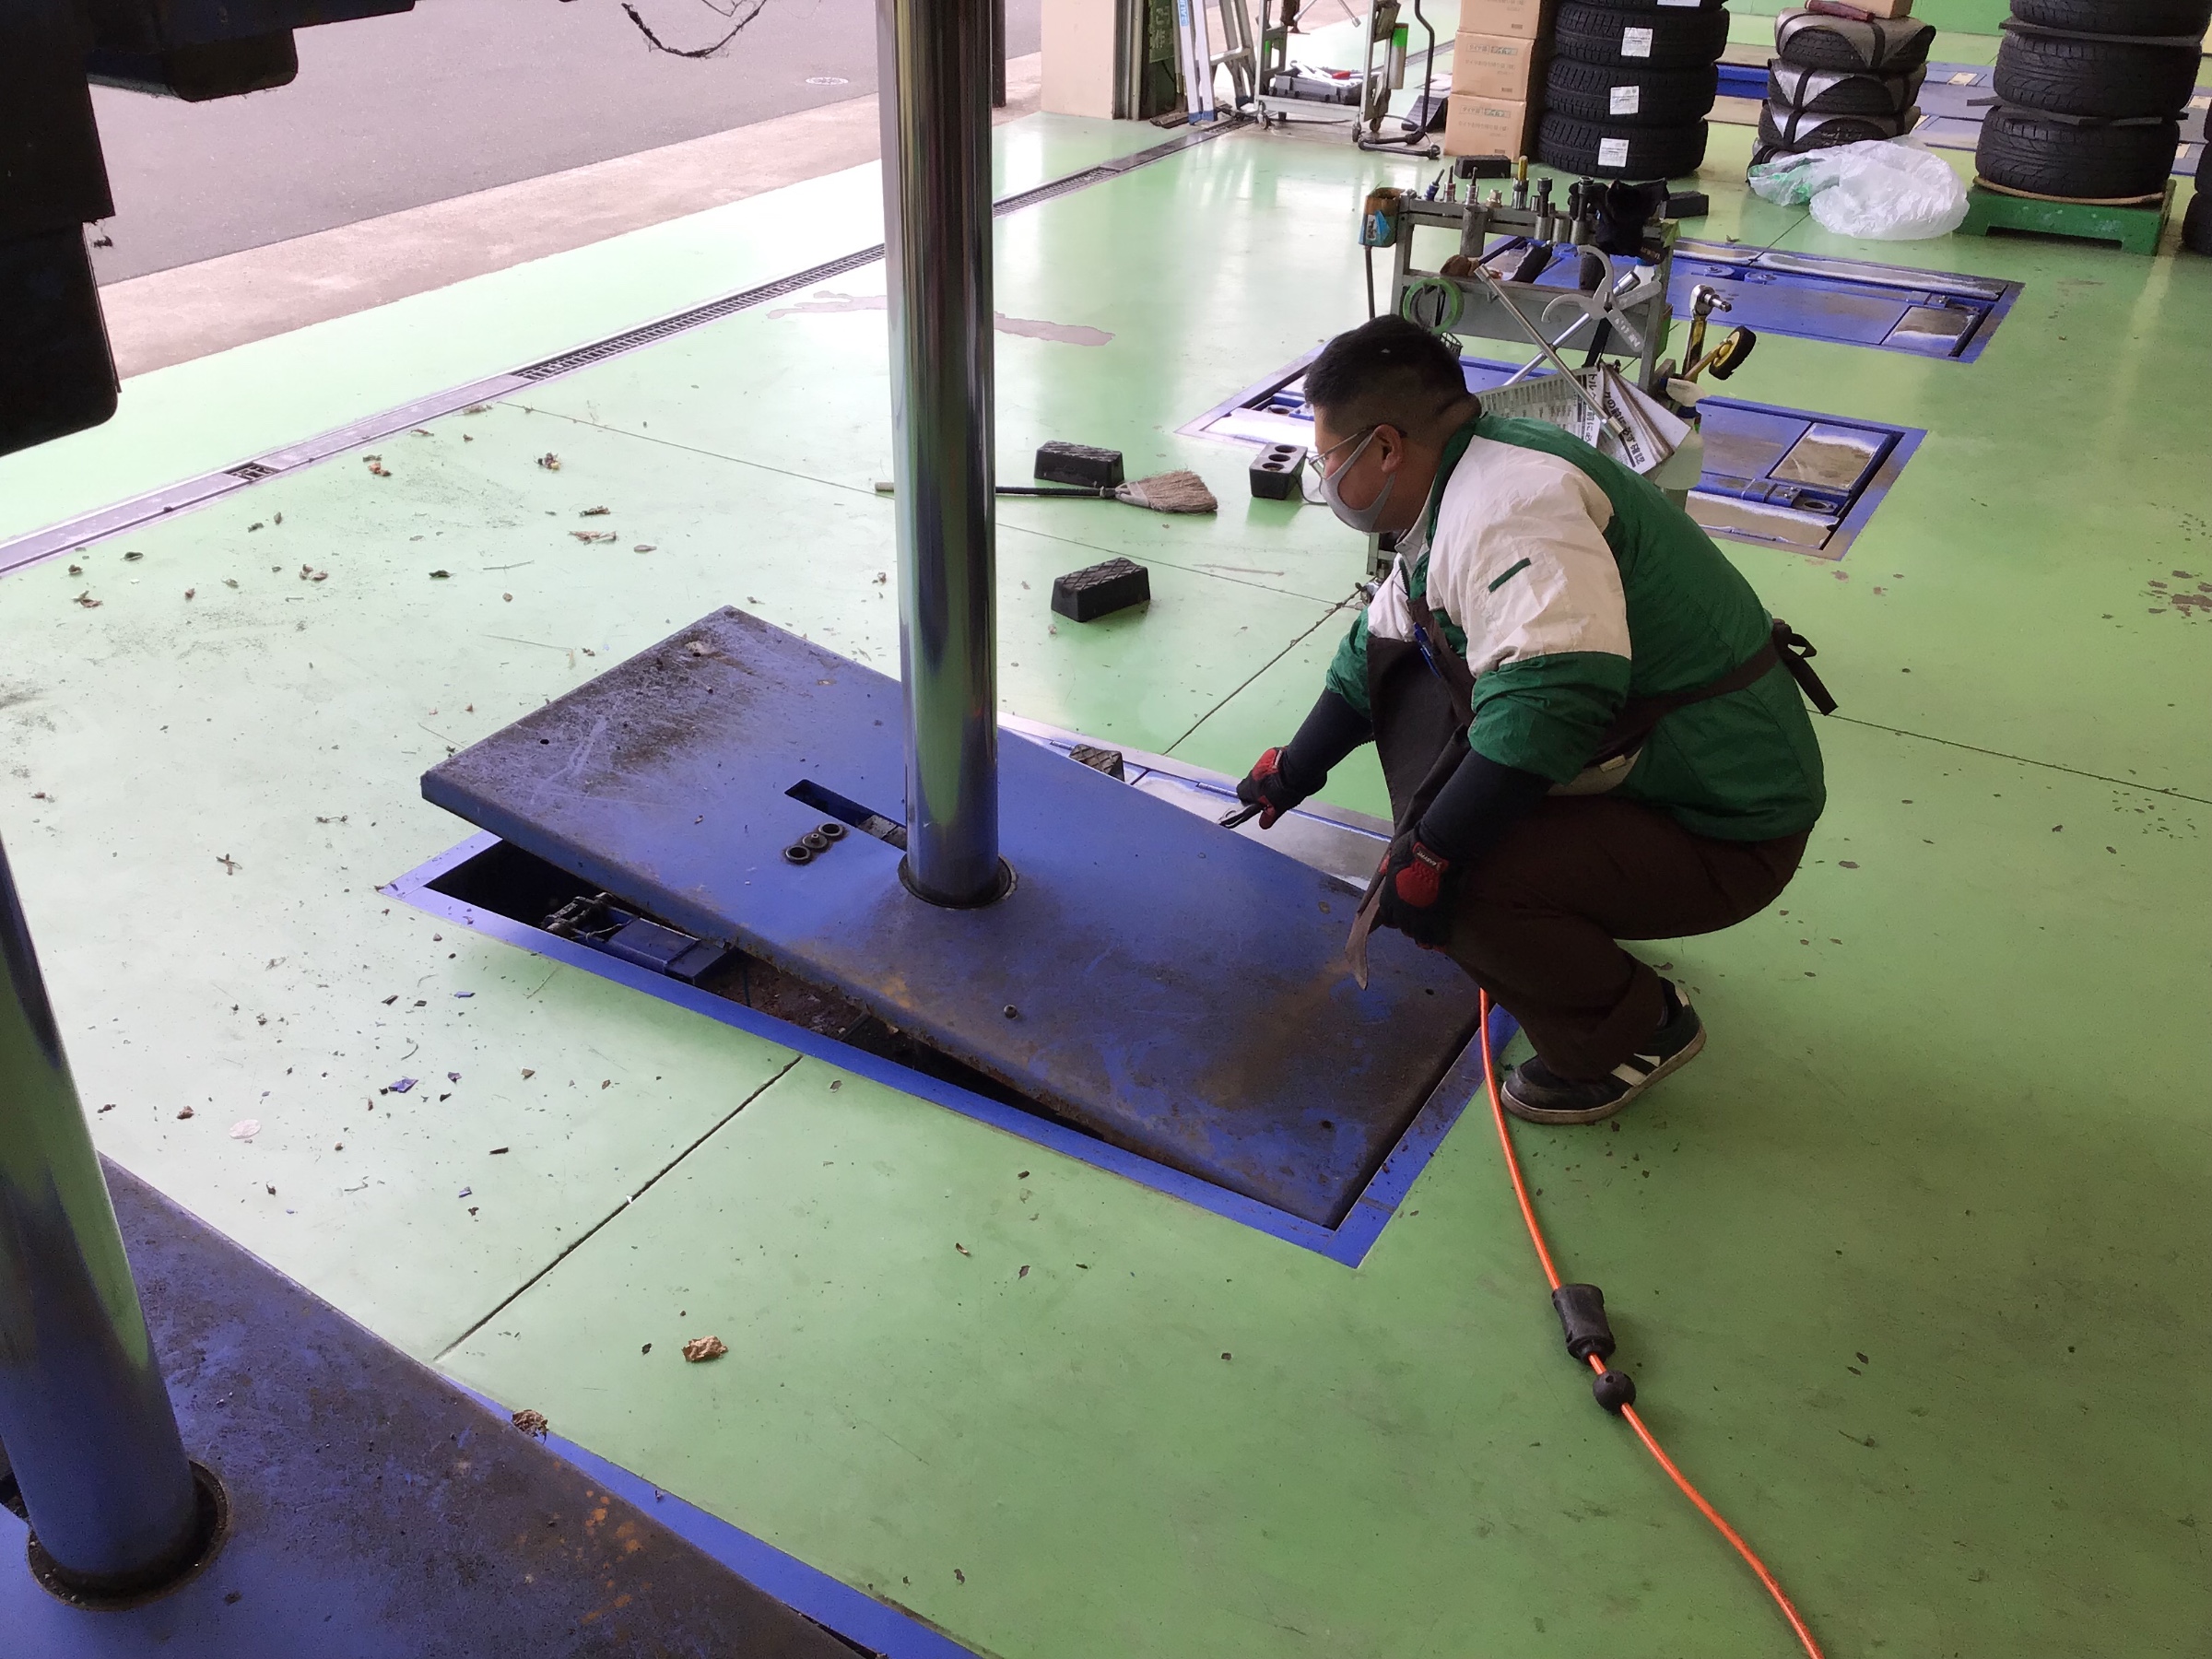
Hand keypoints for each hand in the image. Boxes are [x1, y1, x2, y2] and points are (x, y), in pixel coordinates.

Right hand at [1236, 746, 1307, 829]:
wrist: (1299, 768)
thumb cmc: (1286, 790)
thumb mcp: (1278, 807)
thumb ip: (1269, 815)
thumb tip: (1263, 824)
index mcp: (1250, 788)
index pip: (1241, 793)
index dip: (1249, 798)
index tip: (1258, 803)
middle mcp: (1253, 773)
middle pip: (1251, 781)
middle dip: (1260, 787)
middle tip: (1273, 794)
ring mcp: (1262, 761)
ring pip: (1261, 772)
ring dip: (1268, 777)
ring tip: (1282, 783)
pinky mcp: (1272, 753)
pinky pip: (1271, 762)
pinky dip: (1276, 767)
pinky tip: (1287, 772)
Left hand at [1374, 833, 1455, 948]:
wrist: (1434, 853)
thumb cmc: (1413, 849)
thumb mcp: (1394, 857)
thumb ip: (1392, 869)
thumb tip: (1390, 868)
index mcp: (1389, 896)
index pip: (1387, 915)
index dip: (1393, 917)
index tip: (1398, 917)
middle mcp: (1401, 910)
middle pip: (1403, 928)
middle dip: (1408, 927)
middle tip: (1416, 925)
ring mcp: (1420, 916)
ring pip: (1419, 936)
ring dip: (1422, 937)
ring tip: (1428, 939)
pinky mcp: (1438, 917)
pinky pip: (1437, 936)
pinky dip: (1439, 939)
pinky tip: (1441, 941)